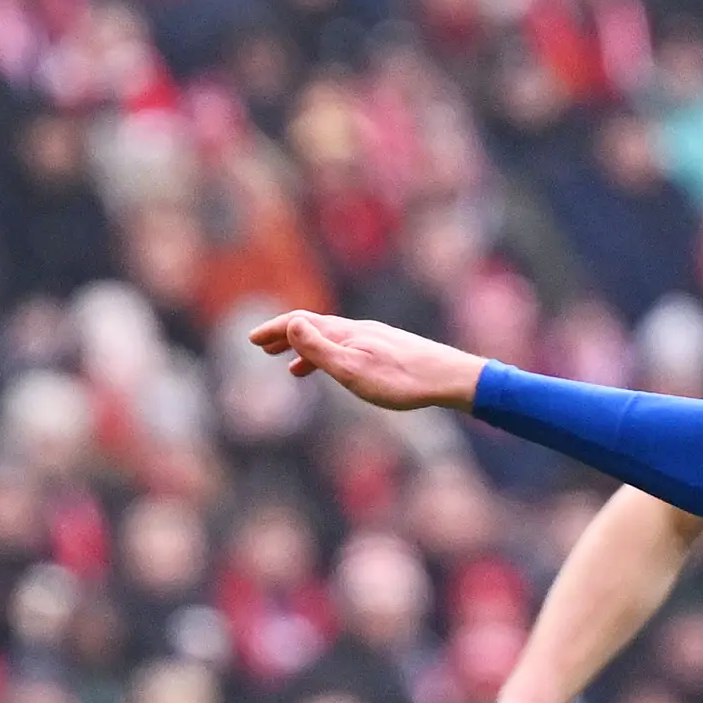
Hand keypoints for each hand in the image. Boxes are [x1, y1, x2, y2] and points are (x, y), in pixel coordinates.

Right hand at [244, 309, 486, 411]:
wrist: (451, 378)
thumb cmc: (402, 380)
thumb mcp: (353, 369)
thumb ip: (320, 348)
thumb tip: (290, 323)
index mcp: (345, 332)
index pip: (300, 323)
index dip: (274, 330)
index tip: (251, 339)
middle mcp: (359, 330)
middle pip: (314, 328)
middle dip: (286, 336)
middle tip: (261, 347)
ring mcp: (376, 340)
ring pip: (333, 341)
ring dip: (308, 351)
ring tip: (292, 369)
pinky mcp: (392, 352)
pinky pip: (352, 351)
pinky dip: (335, 360)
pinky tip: (341, 375)